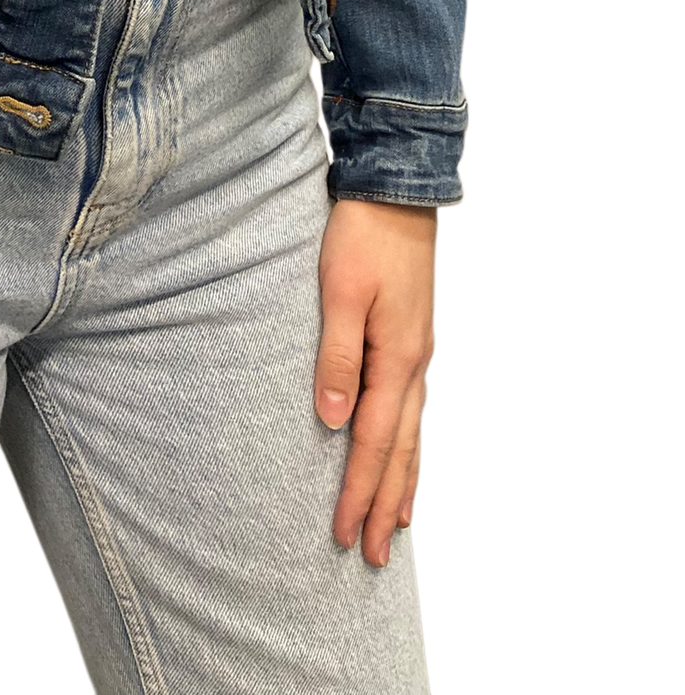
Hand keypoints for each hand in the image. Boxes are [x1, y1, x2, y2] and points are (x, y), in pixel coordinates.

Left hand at [313, 198, 439, 568]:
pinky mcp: (415, 342)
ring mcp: (420, 355)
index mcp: (398, 359)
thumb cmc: (363, 238)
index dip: (358, 491)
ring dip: (403, 484)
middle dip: (385, 504)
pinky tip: (405, 458)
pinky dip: (410, 448)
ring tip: (397, 526)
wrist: (397, 194)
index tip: (346, 534)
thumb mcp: (341, 293)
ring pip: (413, 436)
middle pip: (401, 452)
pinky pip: (414, 413)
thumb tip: (331, 420)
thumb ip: (338, 356)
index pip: (373, 442)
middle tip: (373, 556)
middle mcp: (416, 366)